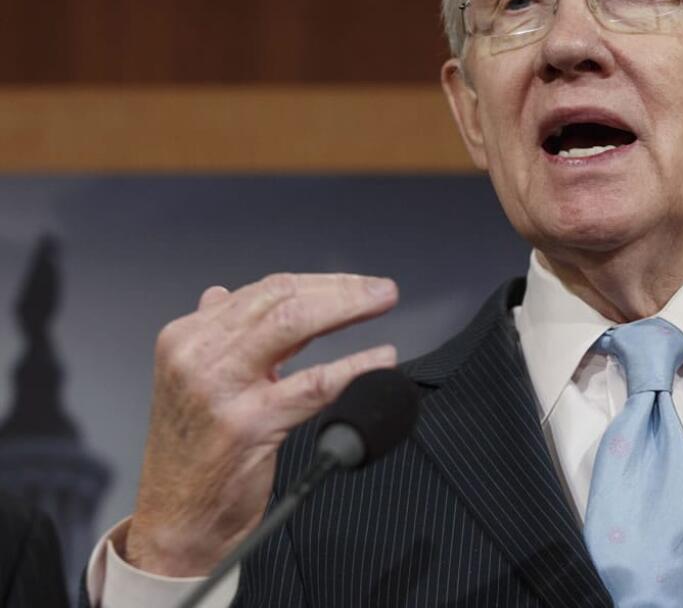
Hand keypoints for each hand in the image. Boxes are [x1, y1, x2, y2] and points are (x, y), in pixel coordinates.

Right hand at [124, 273, 399, 575]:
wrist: (176, 523)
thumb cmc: (193, 455)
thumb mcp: (195, 382)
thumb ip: (219, 338)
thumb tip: (225, 293)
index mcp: (186, 338)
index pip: (263, 291)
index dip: (320, 283)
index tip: (356, 284)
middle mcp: (197, 355)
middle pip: (281, 299)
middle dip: (341, 289)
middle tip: (382, 290)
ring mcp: (220, 388)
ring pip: (294, 325)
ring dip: (348, 308)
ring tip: (382, 305)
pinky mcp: (247, 424)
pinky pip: (313, 384)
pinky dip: (354, 366)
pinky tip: (381, 359)